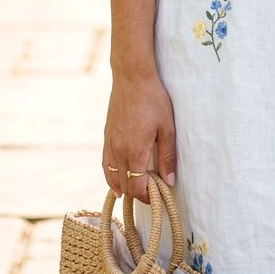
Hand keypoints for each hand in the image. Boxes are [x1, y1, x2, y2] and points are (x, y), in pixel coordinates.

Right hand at [102, 71, 175, 201]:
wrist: (132, 76)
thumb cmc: (153, 99)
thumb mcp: (166, 127)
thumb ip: (167, 156)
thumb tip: (169, 181)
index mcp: (134, 152)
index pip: (137, 187)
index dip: (147, 197)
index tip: (157, 197)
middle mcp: (118, 151)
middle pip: (124, 185)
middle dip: (136, 193)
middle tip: (150, 194)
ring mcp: (110, 143)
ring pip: (111, 176)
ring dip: (122, 187)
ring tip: (132, 193)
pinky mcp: (106, 135)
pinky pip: (105, 163)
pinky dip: (110, 176)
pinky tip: (115, 180)